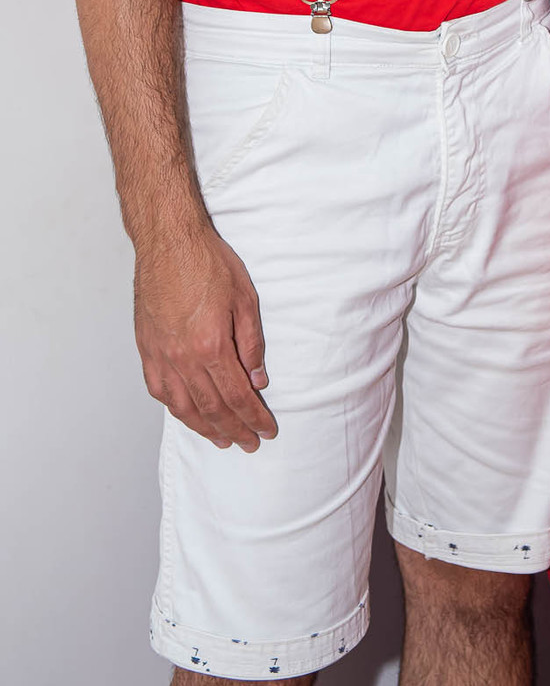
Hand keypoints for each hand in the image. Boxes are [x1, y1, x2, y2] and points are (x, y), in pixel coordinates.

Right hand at [134, 217, 276, 451]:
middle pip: (212, 408)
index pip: (238, 396)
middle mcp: (183, 358)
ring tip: (221, 440)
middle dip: (234, 430)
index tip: (267, 431)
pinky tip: (186, 414)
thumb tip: (257, 379)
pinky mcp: (147, 348)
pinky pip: (160, 390)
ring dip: (204, 428)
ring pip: (183, 406)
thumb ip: (251, 342)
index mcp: (211, 346)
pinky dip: (175, 407)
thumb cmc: (208, 262)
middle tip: (250, 444)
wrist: (169, 241)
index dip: (255, 418)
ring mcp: (161, 356)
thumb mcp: (245, 298)